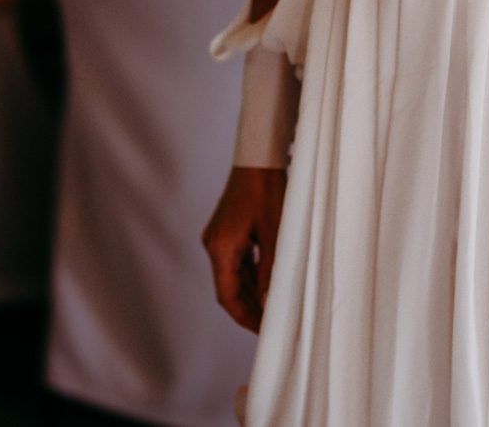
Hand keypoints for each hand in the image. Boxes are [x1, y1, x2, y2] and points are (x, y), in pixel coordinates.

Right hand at [203, 166, 286, 332]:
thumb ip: (271, 269)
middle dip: (249, 308)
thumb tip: (270, 303)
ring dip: (251, 292)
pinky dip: (251, 274)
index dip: (245, 316)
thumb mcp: (274, 232)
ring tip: (272, 308)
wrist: (258, 156)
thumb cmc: (267, 188)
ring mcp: (219, 237)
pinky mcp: (227, 230)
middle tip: (271, 324)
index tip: (263, 330)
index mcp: (220, 248)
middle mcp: (214, 244)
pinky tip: (267, 284)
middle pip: (228, 287)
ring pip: (233, 275)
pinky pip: (237, 261)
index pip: (227, 295)